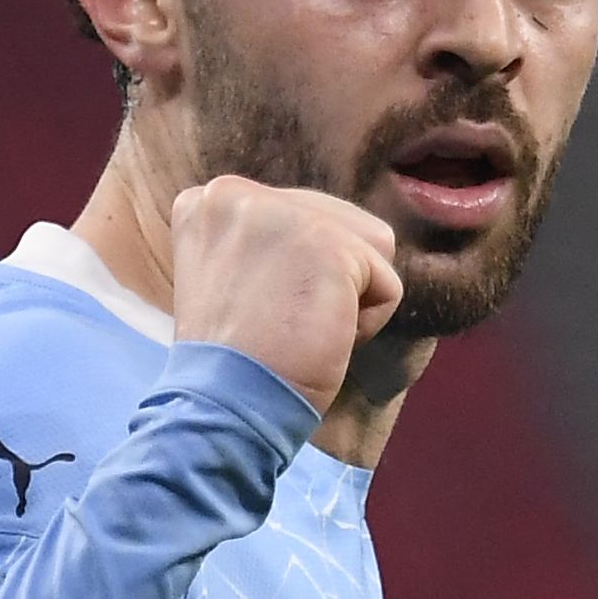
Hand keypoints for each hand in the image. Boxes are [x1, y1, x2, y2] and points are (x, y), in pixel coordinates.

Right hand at [169, 175, 403, 411]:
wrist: (222, 406)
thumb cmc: (235, 361)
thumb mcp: (233, 273)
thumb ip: (270, 237)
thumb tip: (339, 231)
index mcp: (210, 199)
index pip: (300, 215)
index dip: (296, 274)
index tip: (254, 311)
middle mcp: (238, 192)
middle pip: (340, 222)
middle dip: (327, 283)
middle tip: (275, 326)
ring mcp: (284, 214)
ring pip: (371, 246)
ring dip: (351, 298)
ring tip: (297, 328)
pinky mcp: (329, 245)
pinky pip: (387, 286)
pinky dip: (366, 327)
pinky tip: (314, 341)